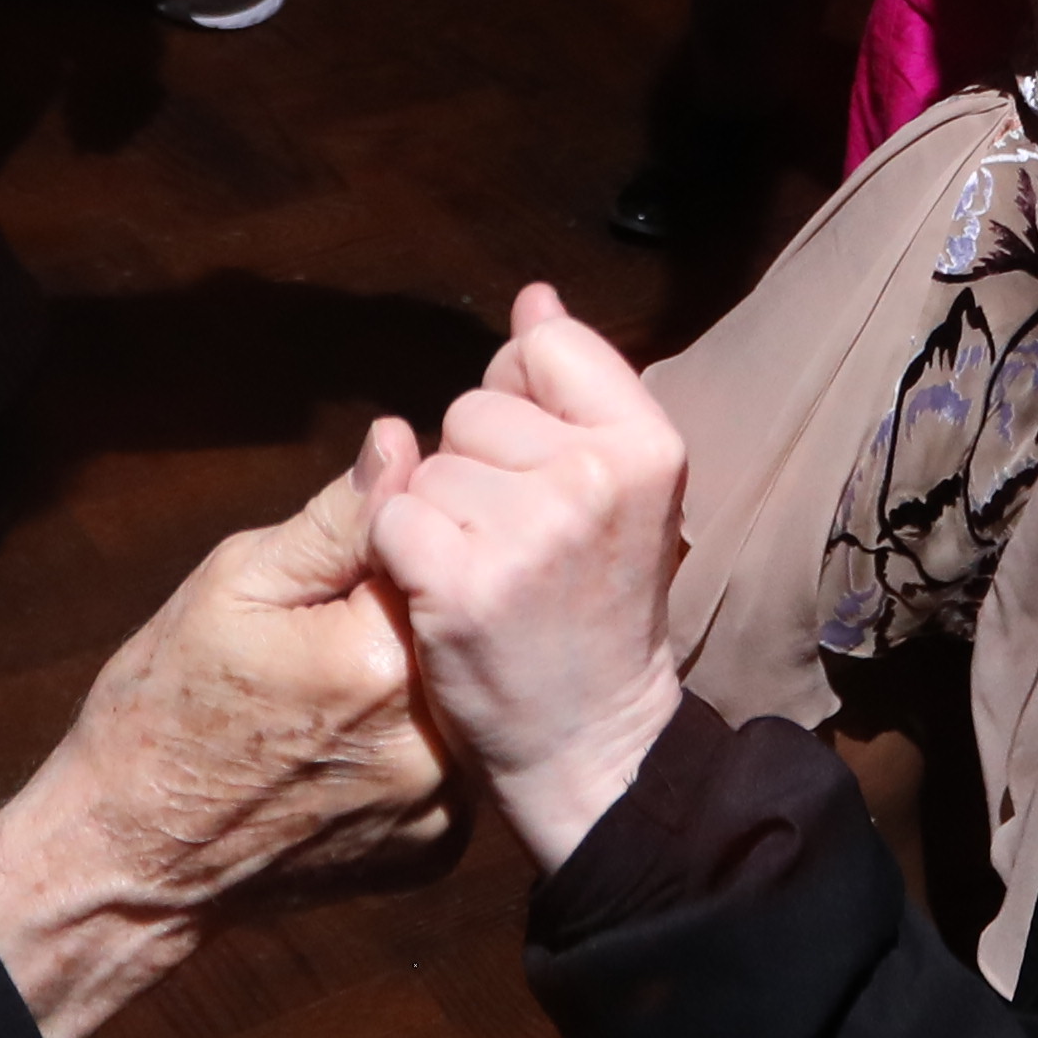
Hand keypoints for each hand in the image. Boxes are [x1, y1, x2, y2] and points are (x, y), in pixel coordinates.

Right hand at [0, 448, 458, 1037]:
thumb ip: (336, 518)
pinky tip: (348, 749)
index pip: (440, 553)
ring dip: (419, 677)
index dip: (396, 542)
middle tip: (327, 639)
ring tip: (331, 697)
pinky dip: (414, 744)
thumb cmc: (164, 706)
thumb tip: (405, 441)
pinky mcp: (437, 851)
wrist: (132, 860)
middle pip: (458, 629)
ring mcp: (441, 809)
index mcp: (384, 660)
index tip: (346, 564)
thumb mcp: (235, 584)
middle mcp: (433, 741)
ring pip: (461, 695)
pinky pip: (452, 765)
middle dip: (410, 610)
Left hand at [367, 284, 697, 871]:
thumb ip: (576, 388)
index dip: (522, 399)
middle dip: (476, 466)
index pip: (547, 345)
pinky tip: (443, 597)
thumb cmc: (598, 604)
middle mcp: (592, 478)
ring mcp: (526, 532)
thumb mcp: (617, 486)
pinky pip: (390, 518)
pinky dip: (399, 556)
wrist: (591, 739)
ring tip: (490, 573)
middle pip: (472, 407)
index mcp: (646, 445)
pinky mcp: (458, 584)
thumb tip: (534, 297)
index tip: (542, 469)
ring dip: (437, 516)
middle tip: (521, 543)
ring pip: (425, 466)